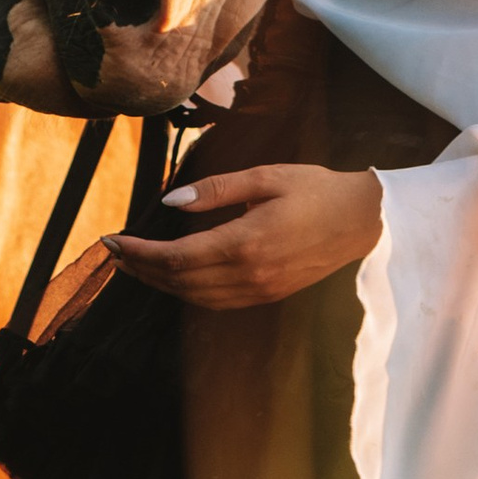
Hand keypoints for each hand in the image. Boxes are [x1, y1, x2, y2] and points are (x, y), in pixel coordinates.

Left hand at [103, 161, 382, 308]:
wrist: (364, 221)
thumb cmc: (317, 190)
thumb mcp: (267, 177)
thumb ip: (216, 190)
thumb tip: (170, 203)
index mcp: (246, 242)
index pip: (176, 257)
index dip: (139, 253)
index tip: (113, 240)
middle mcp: (250, 275)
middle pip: (179, 282)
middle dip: (141, 269)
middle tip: (114, 253)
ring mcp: (260, 290)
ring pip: (194, 297)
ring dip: (160, 283)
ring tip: (134, 265)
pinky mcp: (267, 295)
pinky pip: (215, 302)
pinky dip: (186, 291)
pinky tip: (174, 276)